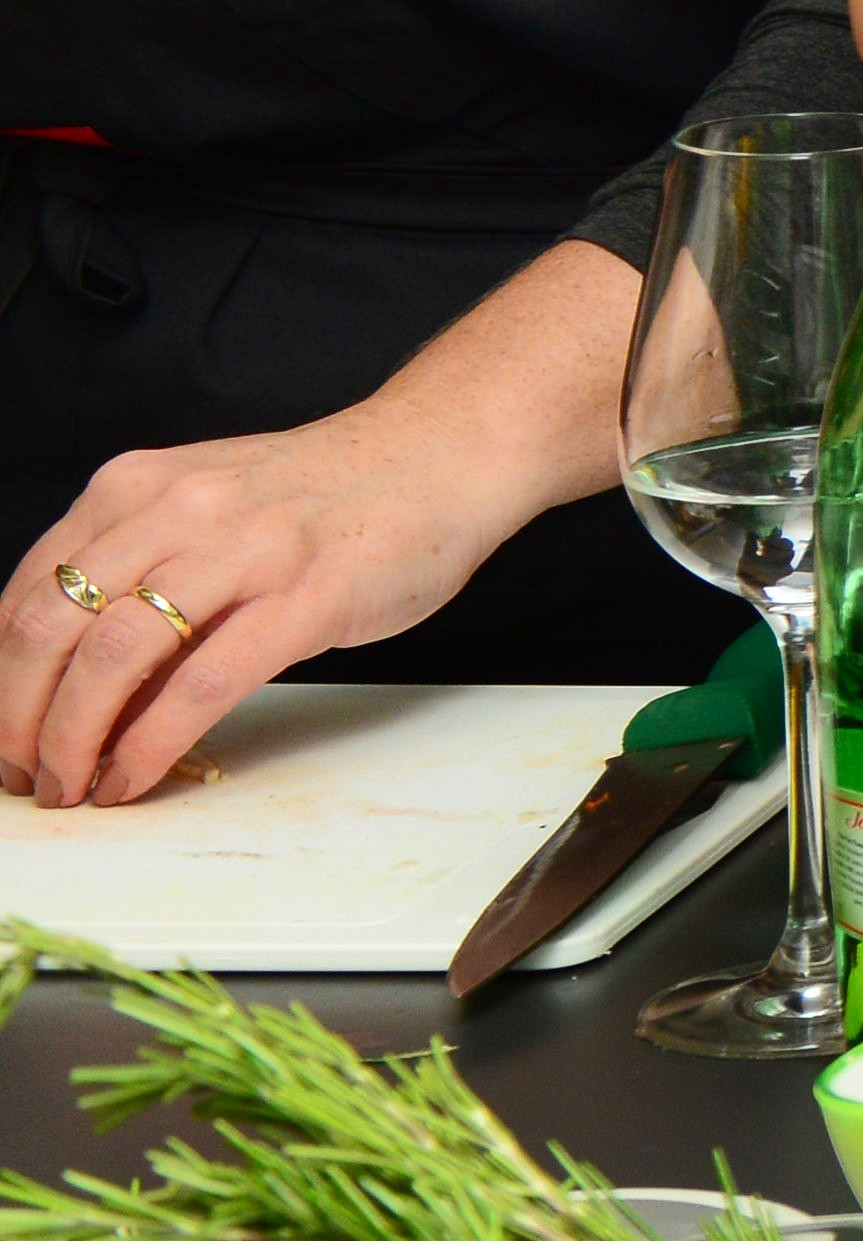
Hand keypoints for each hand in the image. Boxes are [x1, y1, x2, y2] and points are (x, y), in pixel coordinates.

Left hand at [0, 416, 540, 804]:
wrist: (440, 456)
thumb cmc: (325, 496)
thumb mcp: (207, 510)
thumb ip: (141, 573)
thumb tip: (76, 684)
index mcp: (136, 487)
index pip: (27, 593)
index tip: (5, 734)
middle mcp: (175, 509)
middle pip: (48, 628)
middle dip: (18, 720)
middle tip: (24, 773)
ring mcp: (242, 552)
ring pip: (112, 658)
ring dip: (73, 740)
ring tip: (75, 785)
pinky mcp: (304, 600)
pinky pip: (199, 686)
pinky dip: (150, 745)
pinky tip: (135, 776)